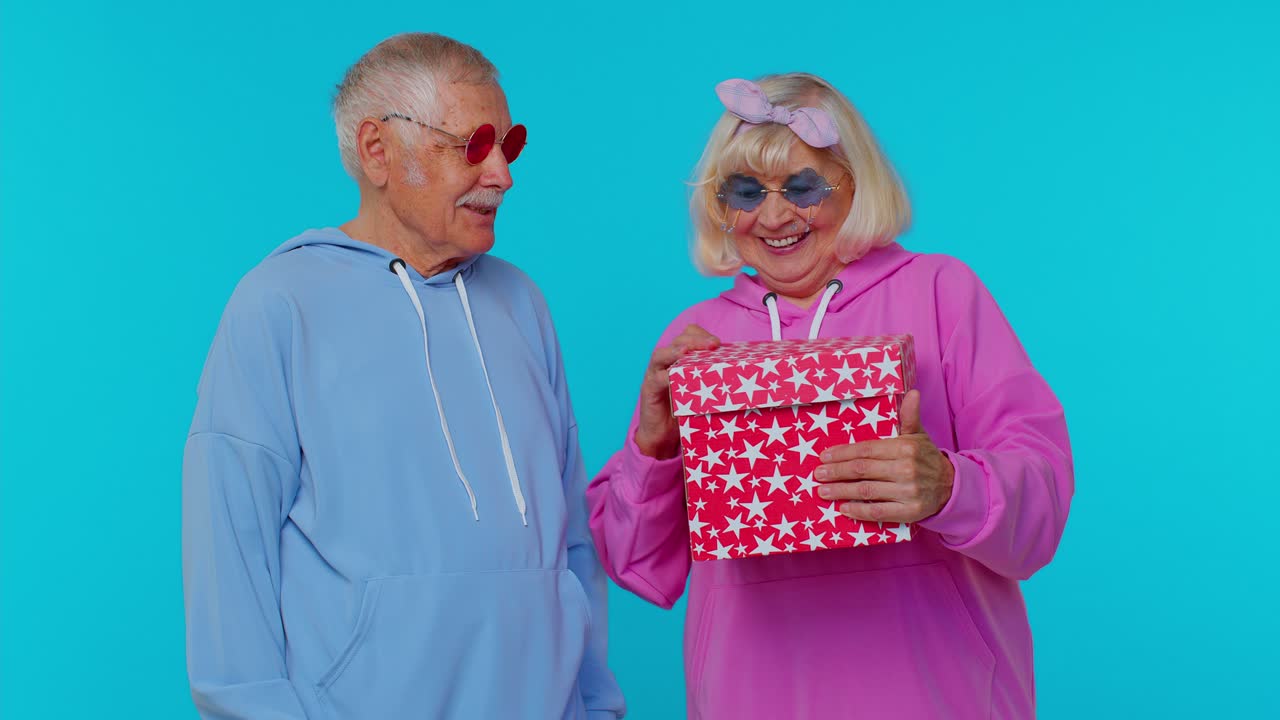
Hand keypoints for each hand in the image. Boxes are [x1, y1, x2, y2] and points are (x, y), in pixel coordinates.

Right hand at [633, 324, 719, 458]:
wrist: (661, 437)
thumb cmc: (684, 413)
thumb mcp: (702, 393)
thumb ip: (713, 381)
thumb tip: (743, 379)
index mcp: (680, 359)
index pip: (689, 335)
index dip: (702, 335)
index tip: (718, 343)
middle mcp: (666, 363)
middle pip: (678, 341)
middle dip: (695, 340)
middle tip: (713, 345)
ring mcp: (654, 375)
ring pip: (661, 354)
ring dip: (676, 350)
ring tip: (688, 352)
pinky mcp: (649, 390)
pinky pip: (656, 379)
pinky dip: (666, 376)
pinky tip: (675, 376)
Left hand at [812, 390, 953, 522]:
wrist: (950, 486)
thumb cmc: (925, 457)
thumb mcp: (918, 435)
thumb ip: (909, 416)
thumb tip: (912, 393)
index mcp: (906, 447)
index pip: (867, 449)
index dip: (843, 453)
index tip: (824, 456)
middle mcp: (907, 469)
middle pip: (862, 470)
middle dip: (836, 472)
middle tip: (818, 474)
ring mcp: (908, 492)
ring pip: (866, 491)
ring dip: (841, 492)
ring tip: (823, 491)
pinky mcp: (910, 512)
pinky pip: (878, 512)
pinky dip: (858, 511)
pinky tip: (843, 509)